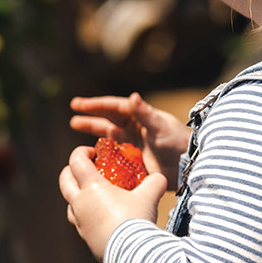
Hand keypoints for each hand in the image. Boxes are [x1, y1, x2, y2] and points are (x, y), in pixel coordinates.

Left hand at [59, 145, 167, 261]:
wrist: (131, 255)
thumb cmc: (136, 221)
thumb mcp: (149, 197)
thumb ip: (155, 182)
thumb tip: (160, 178)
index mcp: (91, 187)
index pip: (76, 162)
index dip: (81, 152)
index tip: (93, 152)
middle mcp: (80, 203)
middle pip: (64, 181)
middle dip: (71, 170)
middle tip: (86, 168)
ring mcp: (80, 222)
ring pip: (69, 203)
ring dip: (76, 194)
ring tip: (93, 194)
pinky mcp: (85, 238)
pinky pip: (80, 222)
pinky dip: (86, 214)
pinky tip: (101, 216)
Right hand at [69, 93, 189, 186]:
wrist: (189, 166)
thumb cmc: (178, 143)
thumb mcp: (160, 127)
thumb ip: (145, 113)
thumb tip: (133, 96)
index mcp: (139, 116)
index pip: (113, 107)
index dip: (95, 105)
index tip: (78, 104)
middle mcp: (134, 128)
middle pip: (107, 119)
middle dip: (90, 116)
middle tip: (72, 112)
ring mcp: (132, 144)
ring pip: (107, 136)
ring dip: (93, 131)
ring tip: (75, 126)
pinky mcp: (133, 161)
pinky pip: (113, 155)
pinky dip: (102, 154)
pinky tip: (89, 155)